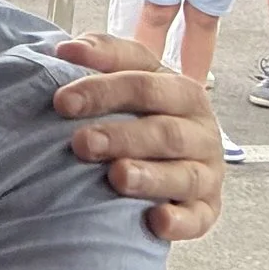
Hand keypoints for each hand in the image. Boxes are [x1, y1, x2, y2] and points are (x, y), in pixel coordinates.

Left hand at [52, 34, 224, 242]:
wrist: (171, 156)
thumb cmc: (141, 113)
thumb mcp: (126, 76)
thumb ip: (102, 56)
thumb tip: (67, 48)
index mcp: (181, 91)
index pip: (144, 82)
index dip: (103, 89)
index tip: (62, 100)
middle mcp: (199, 130)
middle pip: (165, 131)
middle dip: (122, 136)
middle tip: (81, 143)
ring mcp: (206, 171)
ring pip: (184, 174)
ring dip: (150, 176)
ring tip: (118, 176)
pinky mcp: (206, 209)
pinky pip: (197, 218)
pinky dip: (180, 221)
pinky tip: (157, 220)